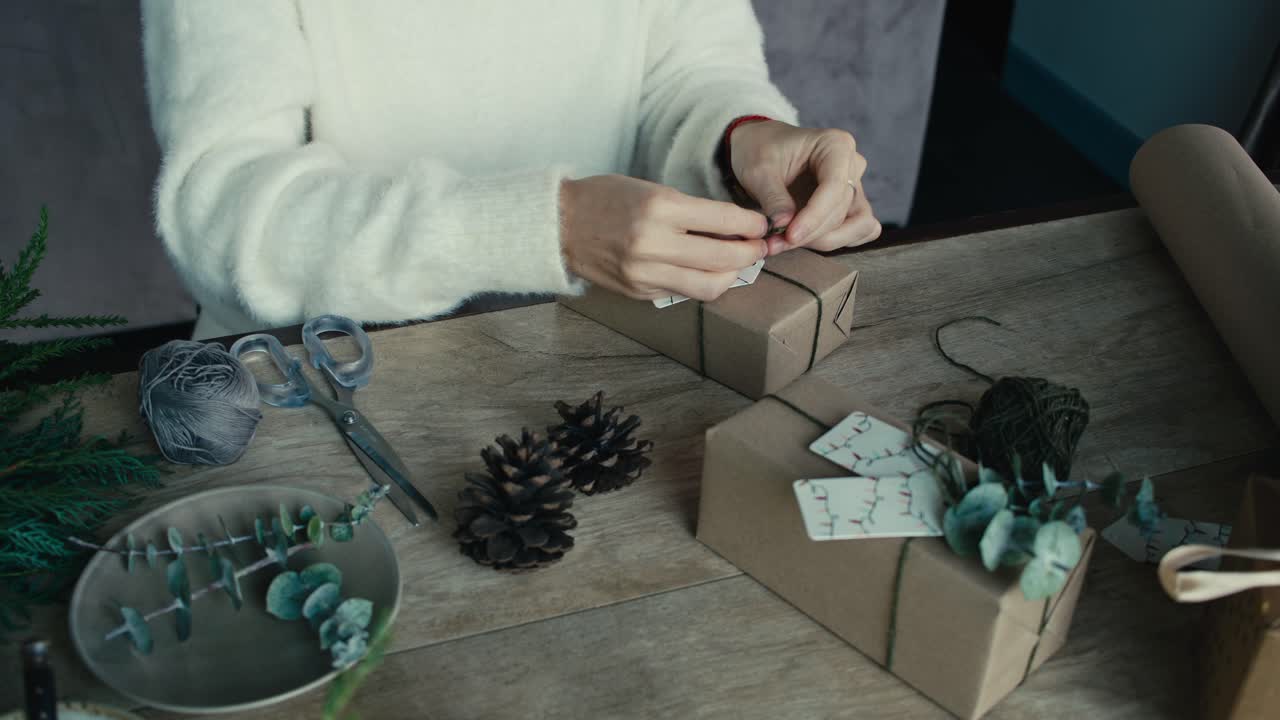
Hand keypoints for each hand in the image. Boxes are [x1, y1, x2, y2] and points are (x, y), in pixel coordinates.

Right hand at [560, 174, 768, 300]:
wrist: (559, 225)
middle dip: (750, 253)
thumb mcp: (651, 189)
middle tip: (759, 247)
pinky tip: (704, 270)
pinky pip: (683, 292)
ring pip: (709, 286)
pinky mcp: (639, 292)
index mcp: (659, 207)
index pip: (724, 220)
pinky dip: (701, 282)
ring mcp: (645, 273)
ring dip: (731, 275)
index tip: (762, 225)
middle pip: (724, 258)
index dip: (752, 225)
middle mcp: (653, 243)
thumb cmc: (606, 198)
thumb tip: (736, 228)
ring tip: (736, 263)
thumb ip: (692, 210)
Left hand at [729, 120, 880, 254]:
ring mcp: (855, 186)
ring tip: (785, 243)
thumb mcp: (758, 171)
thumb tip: (784, 225)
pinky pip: (860, 231)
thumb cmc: (759, 152)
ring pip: (856, 225)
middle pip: (841, 210)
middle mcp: (852, 164)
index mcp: (835, 144)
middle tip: (776, 243)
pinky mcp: (852, 206)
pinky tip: (803, 241)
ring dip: (823, 240)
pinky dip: (835, 240)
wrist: (758, 150)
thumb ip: (773, 198)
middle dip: (810, 233)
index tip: (790, 235)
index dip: (814, 217)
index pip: (834, 186)